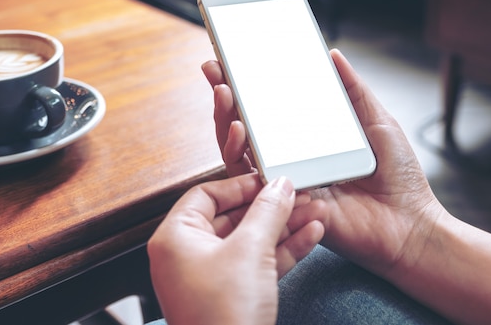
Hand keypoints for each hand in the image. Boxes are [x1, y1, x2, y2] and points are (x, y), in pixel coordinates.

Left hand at [148, 174, 326, 324]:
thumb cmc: (220, 318)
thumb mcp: (250, 251)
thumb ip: (268, 212)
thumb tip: (279, 186)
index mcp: (176, 238)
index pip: (206, 194)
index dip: (241, 184)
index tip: (269, 179)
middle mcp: (189, 255)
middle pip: (234, 216)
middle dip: (272, 206)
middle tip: (297, 194)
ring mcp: (212, 277)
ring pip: (252, 240)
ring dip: (285, 226)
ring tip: (313, 212)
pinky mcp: (233, 295)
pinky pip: (259, 262)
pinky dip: (284, 250)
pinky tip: (309, 236)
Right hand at [202, 50, 445, 282]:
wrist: (409, 224)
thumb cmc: (399, 176)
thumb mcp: (378, 121)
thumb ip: (354, 90)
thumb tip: (332, 54)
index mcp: (312, 139)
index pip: (273, 109)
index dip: (252, 86)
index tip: (234, 60)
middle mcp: (294, 159)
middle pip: (248, 128)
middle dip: (226, 97)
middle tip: (216, 70)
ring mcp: (286, 181)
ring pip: (240, 152)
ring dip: (225, 121)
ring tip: (223, 93)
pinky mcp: (284, 204)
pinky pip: (250, 181)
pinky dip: (237, 154)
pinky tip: (238, 130)